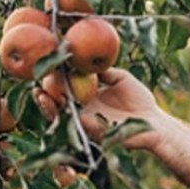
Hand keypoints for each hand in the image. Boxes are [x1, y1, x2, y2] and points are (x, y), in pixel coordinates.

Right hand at [34, 67, 164, 150]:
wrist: (153, 122)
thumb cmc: (140, 100)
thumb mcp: (121, 78)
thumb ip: (104, 71)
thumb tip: (85, 60)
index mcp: (92, 94)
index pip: (70, 83)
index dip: (58, 75)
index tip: (48, 64)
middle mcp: (85, 106)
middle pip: (59, 98)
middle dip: (46, 90)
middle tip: (37, 79)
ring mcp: (85, 118)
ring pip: (59, 111)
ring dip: (46, 103)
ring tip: (38, 91)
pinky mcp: (88, 128)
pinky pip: (68, 121)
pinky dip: (57, 112)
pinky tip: (50, 102)